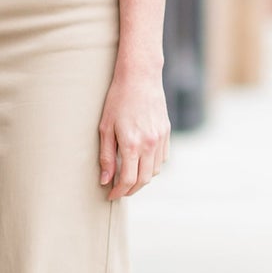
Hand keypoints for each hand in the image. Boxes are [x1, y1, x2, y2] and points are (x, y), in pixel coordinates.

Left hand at [97, 66, 169, 199]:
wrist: (140, 77)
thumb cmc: (118, 99)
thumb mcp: (105, 127)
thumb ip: (106, 156)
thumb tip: (105, 180)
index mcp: (132, 144)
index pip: (128, 180)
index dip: (118, 192)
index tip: (110, 195)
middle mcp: (149, 144)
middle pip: (143, 180)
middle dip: (131, 190)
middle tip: (119, 191)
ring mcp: (160, 139)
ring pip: (155, 171)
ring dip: (142, 179)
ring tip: (129, 178)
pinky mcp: (166, 132)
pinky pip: (162, 159)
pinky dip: (152, 167)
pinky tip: (141, 164)